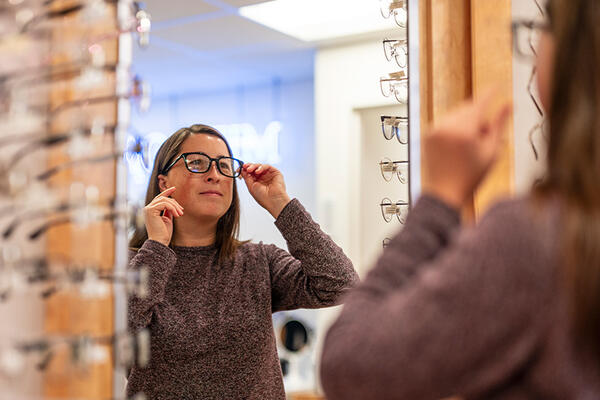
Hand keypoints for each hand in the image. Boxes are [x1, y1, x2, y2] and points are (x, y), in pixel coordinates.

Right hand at [144, 187, 183, 245]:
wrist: (160, 242)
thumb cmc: (164, 233)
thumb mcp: (167, 219)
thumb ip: (168, 211)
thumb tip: (172, 204)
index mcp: (151, 210)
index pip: (159, 198)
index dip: (166, 192)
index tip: (174, 188)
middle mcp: (147, 209)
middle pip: (163, 198)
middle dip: (174, 203)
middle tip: (182, 211)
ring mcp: (148, 209)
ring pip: (164, 200)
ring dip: (175, 206)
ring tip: (180, 214)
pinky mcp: (150, 211)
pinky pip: (164, 204)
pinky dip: (172, 208)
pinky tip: (176, 215)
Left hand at [241, 164, 290, 218]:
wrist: (273, 201)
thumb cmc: (263, 197)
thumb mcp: (251, 186)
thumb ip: (246, 177)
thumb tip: (242, 169)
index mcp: (257, 182)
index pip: (250, 173)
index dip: (245, 170)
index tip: (239, 168)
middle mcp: (263, 178)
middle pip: (255, 168)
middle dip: (249, 167)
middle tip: (244, 167)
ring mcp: (269, 175)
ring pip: (260, 166)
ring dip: (254, 166)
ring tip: (249, 169)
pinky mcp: (275, 172)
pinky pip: (267, 166)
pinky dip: (261, 167)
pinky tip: (257, 171)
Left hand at [422, 88, 511, 208]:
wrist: (445, 192)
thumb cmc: (471, 175)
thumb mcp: (491, 150)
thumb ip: (499, 124)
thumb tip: (509, 104)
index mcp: (464, 130)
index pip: (480, 103)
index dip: (490, 93)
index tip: (498, 85)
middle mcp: (446, 126)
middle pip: (468, 109)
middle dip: (479, 117)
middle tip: (485, 137)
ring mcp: (434, 129)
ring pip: (457, 115)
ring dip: (467, 122)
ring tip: (471, 145)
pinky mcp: (427, 134)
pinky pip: (446, 122)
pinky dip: (455, 128)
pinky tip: (458, 147)